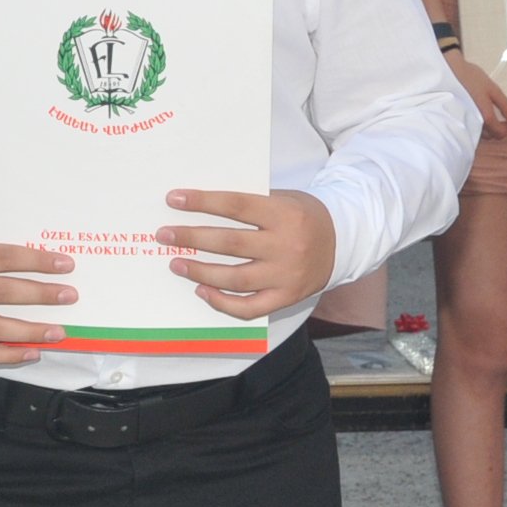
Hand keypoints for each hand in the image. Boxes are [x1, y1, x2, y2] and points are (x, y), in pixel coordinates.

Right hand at [0, 229, 73, 365]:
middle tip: (70, 296)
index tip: (65, 264)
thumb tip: (30, 260)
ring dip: (31, 332)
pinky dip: (6, 355)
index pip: (5, 257)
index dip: (37, 261)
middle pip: (5, 293)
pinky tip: (30, 353)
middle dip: (42, 296)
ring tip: (58, 332)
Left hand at [157, 189, 337, 318]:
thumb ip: (250, 204)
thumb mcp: (282, 199)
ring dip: (200, 272)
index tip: (174, 199)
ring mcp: (286, 276)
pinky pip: (249, 308)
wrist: (342, 242)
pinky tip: (202, 291)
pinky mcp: (286, 298)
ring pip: (235, 278)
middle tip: (164, 235)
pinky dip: (222, 302)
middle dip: (192, 238)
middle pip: (231, 243)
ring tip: (176, 263)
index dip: (203, 202)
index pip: (236, 205)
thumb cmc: (302, 215)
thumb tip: (200, 208)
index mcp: (284, 214)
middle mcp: (286, 246)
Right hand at [448, 50, 506, 134]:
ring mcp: (463, 122)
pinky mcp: (455, 118)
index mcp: (486, 116)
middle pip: (488, 135)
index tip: (505, 122)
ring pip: (476, 133)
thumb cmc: (472, 78)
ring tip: (482, 113)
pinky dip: (472, 124)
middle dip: (493, 129)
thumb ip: (505, 105)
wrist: (449, 70)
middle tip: (494, 116)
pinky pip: (466, 127)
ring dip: (482, 128)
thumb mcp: (493, 89)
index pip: (498, 133)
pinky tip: (471, 112)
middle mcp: (474, 123)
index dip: (504, 129)